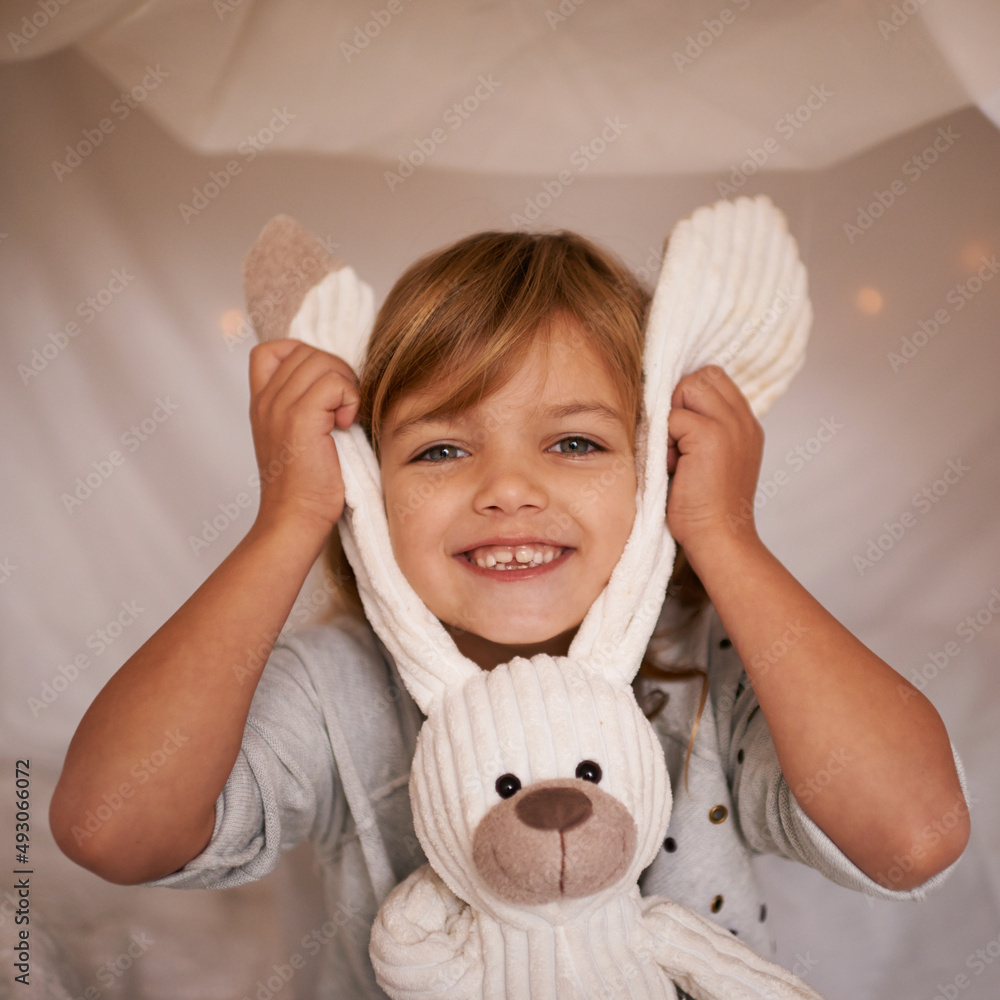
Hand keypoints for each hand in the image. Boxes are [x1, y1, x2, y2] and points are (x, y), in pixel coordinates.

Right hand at [248, 339, 358, 537]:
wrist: (296, 518)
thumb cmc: (307, 487)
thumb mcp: (299, 439)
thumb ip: (308, 407)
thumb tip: (340, 385)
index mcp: (262, 403)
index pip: (272, 350)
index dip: (304, 355)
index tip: (324, 388)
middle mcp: (266, 400)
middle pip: (305, 350)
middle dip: (336, 371)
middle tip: (343, 407)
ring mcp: (279, 407)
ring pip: (321, 361)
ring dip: (345, 385)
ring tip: (345, 417)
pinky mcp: (299, 418)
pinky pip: (334, 382)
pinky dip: (350, 398)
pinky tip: (347, 425)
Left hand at [666, 366, 763, 559]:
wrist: (719, 537)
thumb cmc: (706, 506)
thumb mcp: (711, 459)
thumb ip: (703, 429)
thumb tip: (669, 406)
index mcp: (746, 424)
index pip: (714, 378)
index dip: (690, 396)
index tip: (680, 429)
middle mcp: (743, 420)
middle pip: (701, 376)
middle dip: (678, 402)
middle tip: (676, 441)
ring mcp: (730, 425)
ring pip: (687, 388)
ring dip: (671, 418)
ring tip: (675, 453)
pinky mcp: (711, 435)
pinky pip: (672, 417)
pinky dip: (664, 440)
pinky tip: (672, 466)